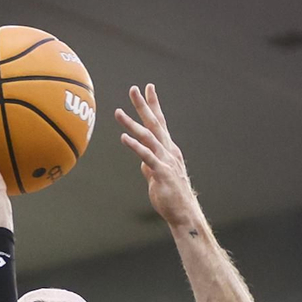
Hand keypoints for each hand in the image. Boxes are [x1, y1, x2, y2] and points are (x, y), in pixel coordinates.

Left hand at [115, 84, 199, 228]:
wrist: (183, 214)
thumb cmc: (171, 196)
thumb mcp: (157, 178)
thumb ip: (149, 167)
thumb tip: (142, 162)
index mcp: (169, 150)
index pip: (160, 123)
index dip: (154, 105)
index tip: (148, 88)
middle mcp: (169, 151)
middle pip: (155, 123)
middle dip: (144, 105)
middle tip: (134, 89)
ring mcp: (166, 161)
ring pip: (148, 137)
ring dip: (132, 124)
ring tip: (118, 112)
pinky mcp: (161, 173)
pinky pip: (147, 156)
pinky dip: (135, 146)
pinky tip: (123, 138)